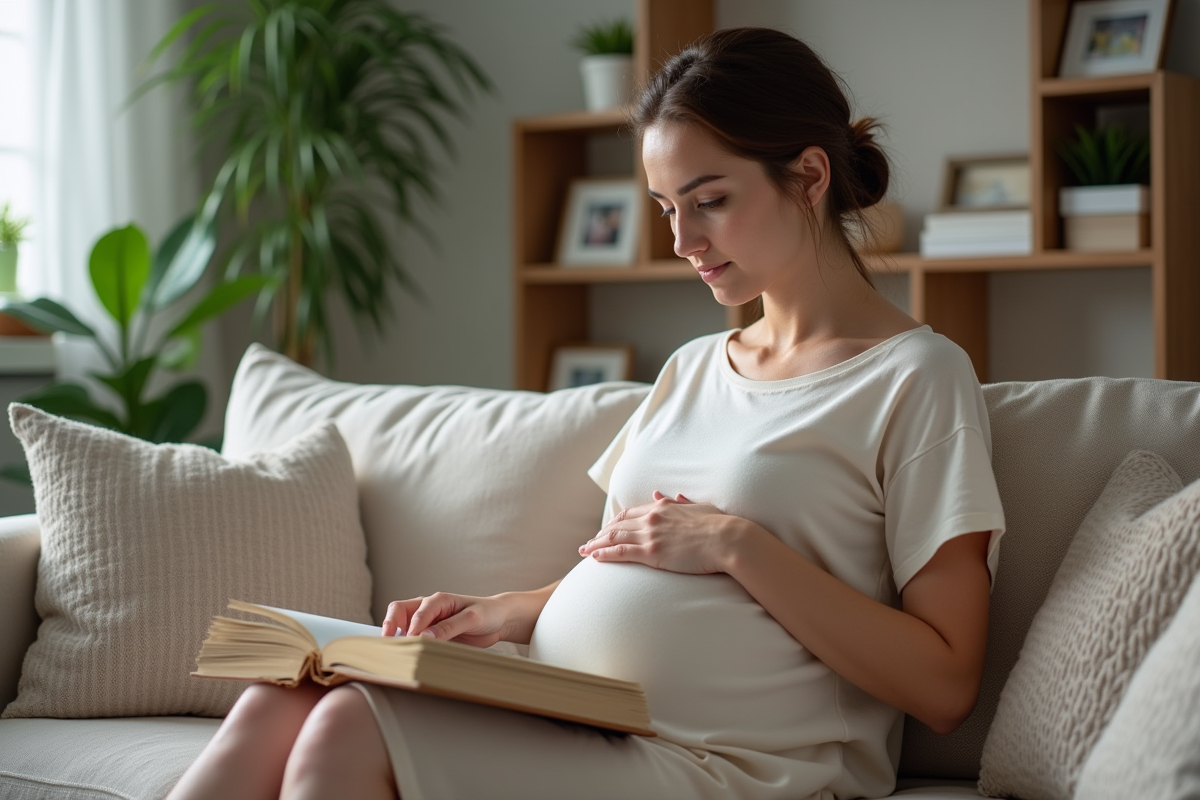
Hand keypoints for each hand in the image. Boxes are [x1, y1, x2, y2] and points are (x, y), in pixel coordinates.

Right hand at [381, 592, 509, 646]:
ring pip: (402, 623)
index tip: (412, 642)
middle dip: (390, 624)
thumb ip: (449, 627)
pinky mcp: (431, 634)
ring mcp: (428, 621)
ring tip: (394, 650)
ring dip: (396, 635)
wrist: (499, 620)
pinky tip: (406, 654)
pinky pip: (413, 637)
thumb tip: (424, 637)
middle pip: (399, 610)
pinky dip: (406, 644)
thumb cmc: (487, 613)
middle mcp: (429, 608)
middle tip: (388, 642)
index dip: (413, 628)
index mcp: (439, 600)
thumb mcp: (472, 619)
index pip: (418, 612)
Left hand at [577, 491, 740, 573]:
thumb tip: (669, 496)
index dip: (615, 521)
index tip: (606, 528)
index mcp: (663, 508)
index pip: (630, 513)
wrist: (728, 539)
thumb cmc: (720, 525)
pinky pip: (621, 552)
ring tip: (584, 551)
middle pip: (617, 524)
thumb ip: (681, 503)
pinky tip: (594, 558)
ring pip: (614, 538)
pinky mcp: (652, 553)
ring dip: (596, 544)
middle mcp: (652, 519)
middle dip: (600, 533)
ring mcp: (651, 535)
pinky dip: (604, 554)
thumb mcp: (699, 507)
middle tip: (589, 541)